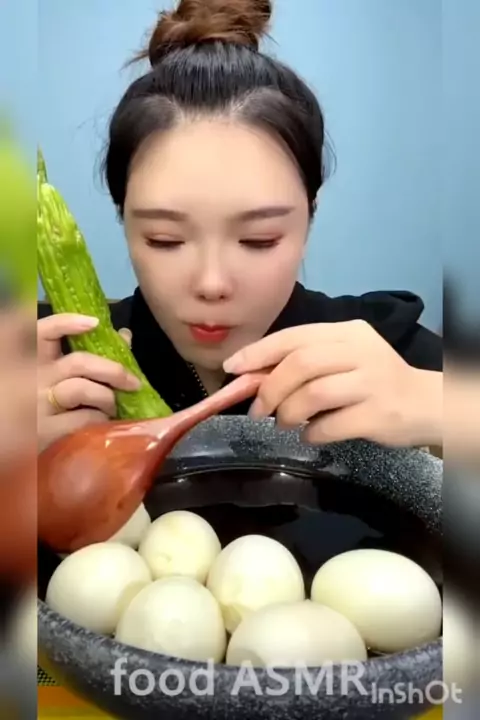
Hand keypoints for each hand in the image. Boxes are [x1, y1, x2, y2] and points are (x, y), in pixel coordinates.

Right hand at [38, 313, 138, 450]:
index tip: (94, 323)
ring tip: (111, 407)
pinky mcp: (44, 430)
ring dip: (107, 398)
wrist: (10, 440)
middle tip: (134, 382)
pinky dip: (99, 418)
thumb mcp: (46, 376)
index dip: (67, 322)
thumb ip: (80, 353)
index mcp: (29, 359)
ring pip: (83, 389)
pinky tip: (99, 423)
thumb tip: (123, 336)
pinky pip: (84, 417)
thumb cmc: (32, 405)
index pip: (42, 330)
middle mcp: (31, 377)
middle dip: (113, 370)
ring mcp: (37, 404)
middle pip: (79, 362)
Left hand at [223, 320, 441, 446]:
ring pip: (314, 393)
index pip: (293, 337)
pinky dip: (312, 434)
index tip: (232, 368)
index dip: (258, 353)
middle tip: (258, 410)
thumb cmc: (372, 381)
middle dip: (270, 388)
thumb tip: (250, 377)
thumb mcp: (342, 359)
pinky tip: (311, 435)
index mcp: (346, 332)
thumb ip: (304, 363)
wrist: (426, 403)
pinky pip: (332, 425)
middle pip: (300, 364)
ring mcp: (372, 382)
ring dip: (288, 412)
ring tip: (284, 423)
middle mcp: (360, 351)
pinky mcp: (379, 414)